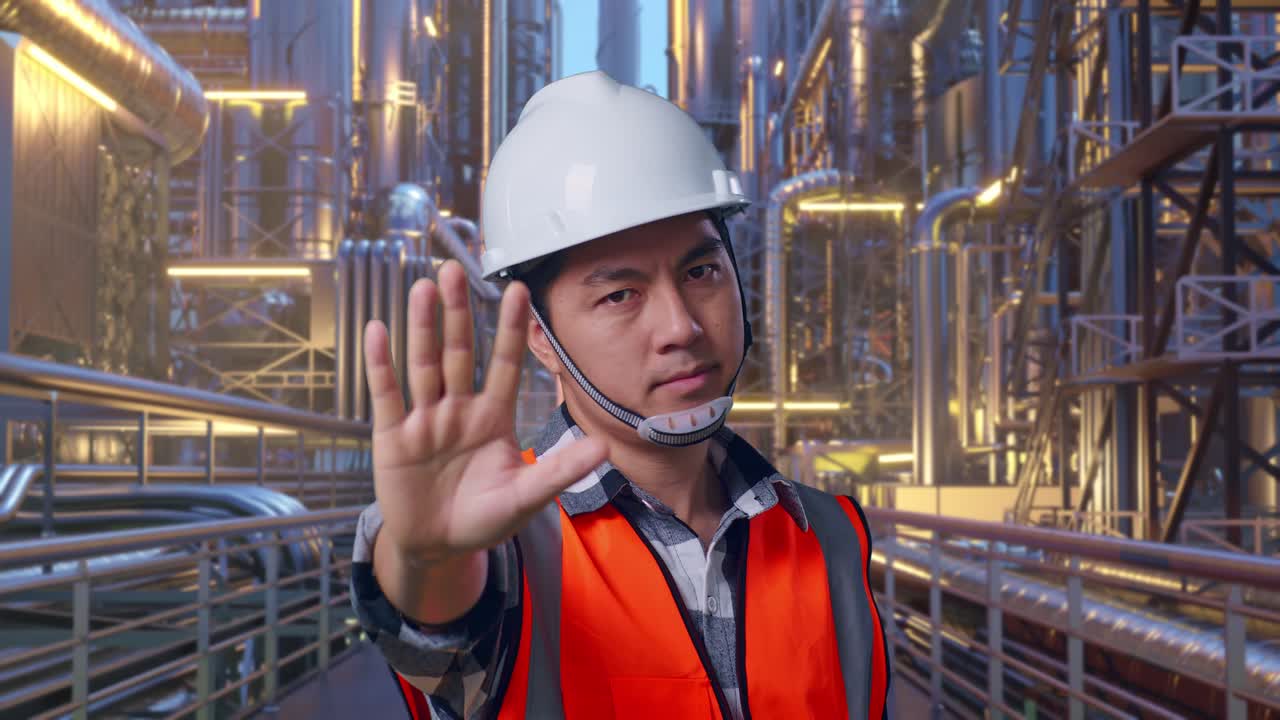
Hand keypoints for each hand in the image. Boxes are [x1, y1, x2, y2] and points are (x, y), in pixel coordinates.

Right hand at [363, 260, 606, 566]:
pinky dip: (381, 364)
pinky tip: (378, 330)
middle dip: (458, 313)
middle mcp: (458, 409)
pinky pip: (387, 395)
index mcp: (492, 417)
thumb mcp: (526, 498)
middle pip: (458, 352)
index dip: (509, 329)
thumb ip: (559, 471)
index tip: (519, 291)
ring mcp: (424, 419)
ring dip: (423, 327)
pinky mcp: (393, 437)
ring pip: (423, 365)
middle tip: (457, 269)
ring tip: (424, 288)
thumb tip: (604, 447)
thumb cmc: (483, 519)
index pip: (503, 364)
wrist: (437, 548)